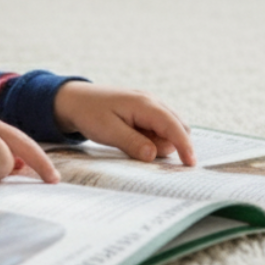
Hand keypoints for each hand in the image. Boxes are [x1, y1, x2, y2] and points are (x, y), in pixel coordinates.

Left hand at [53, 82, 196, 166]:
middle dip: (172, 145)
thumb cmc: (90, 113)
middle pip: (178, 126)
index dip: (184, 146)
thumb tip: (154, 155)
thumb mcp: (108, 131)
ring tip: (129, 142)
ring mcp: (149, 104)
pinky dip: (153, 138)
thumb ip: (132, 143)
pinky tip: (133, 139)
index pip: (173, 126)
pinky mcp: (144, 111)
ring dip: (160, 142)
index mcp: (144, 104)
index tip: (190, 164)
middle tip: (144, 154)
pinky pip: (159, 127)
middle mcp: (151, 101)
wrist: (74, 99)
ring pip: (169, 128)